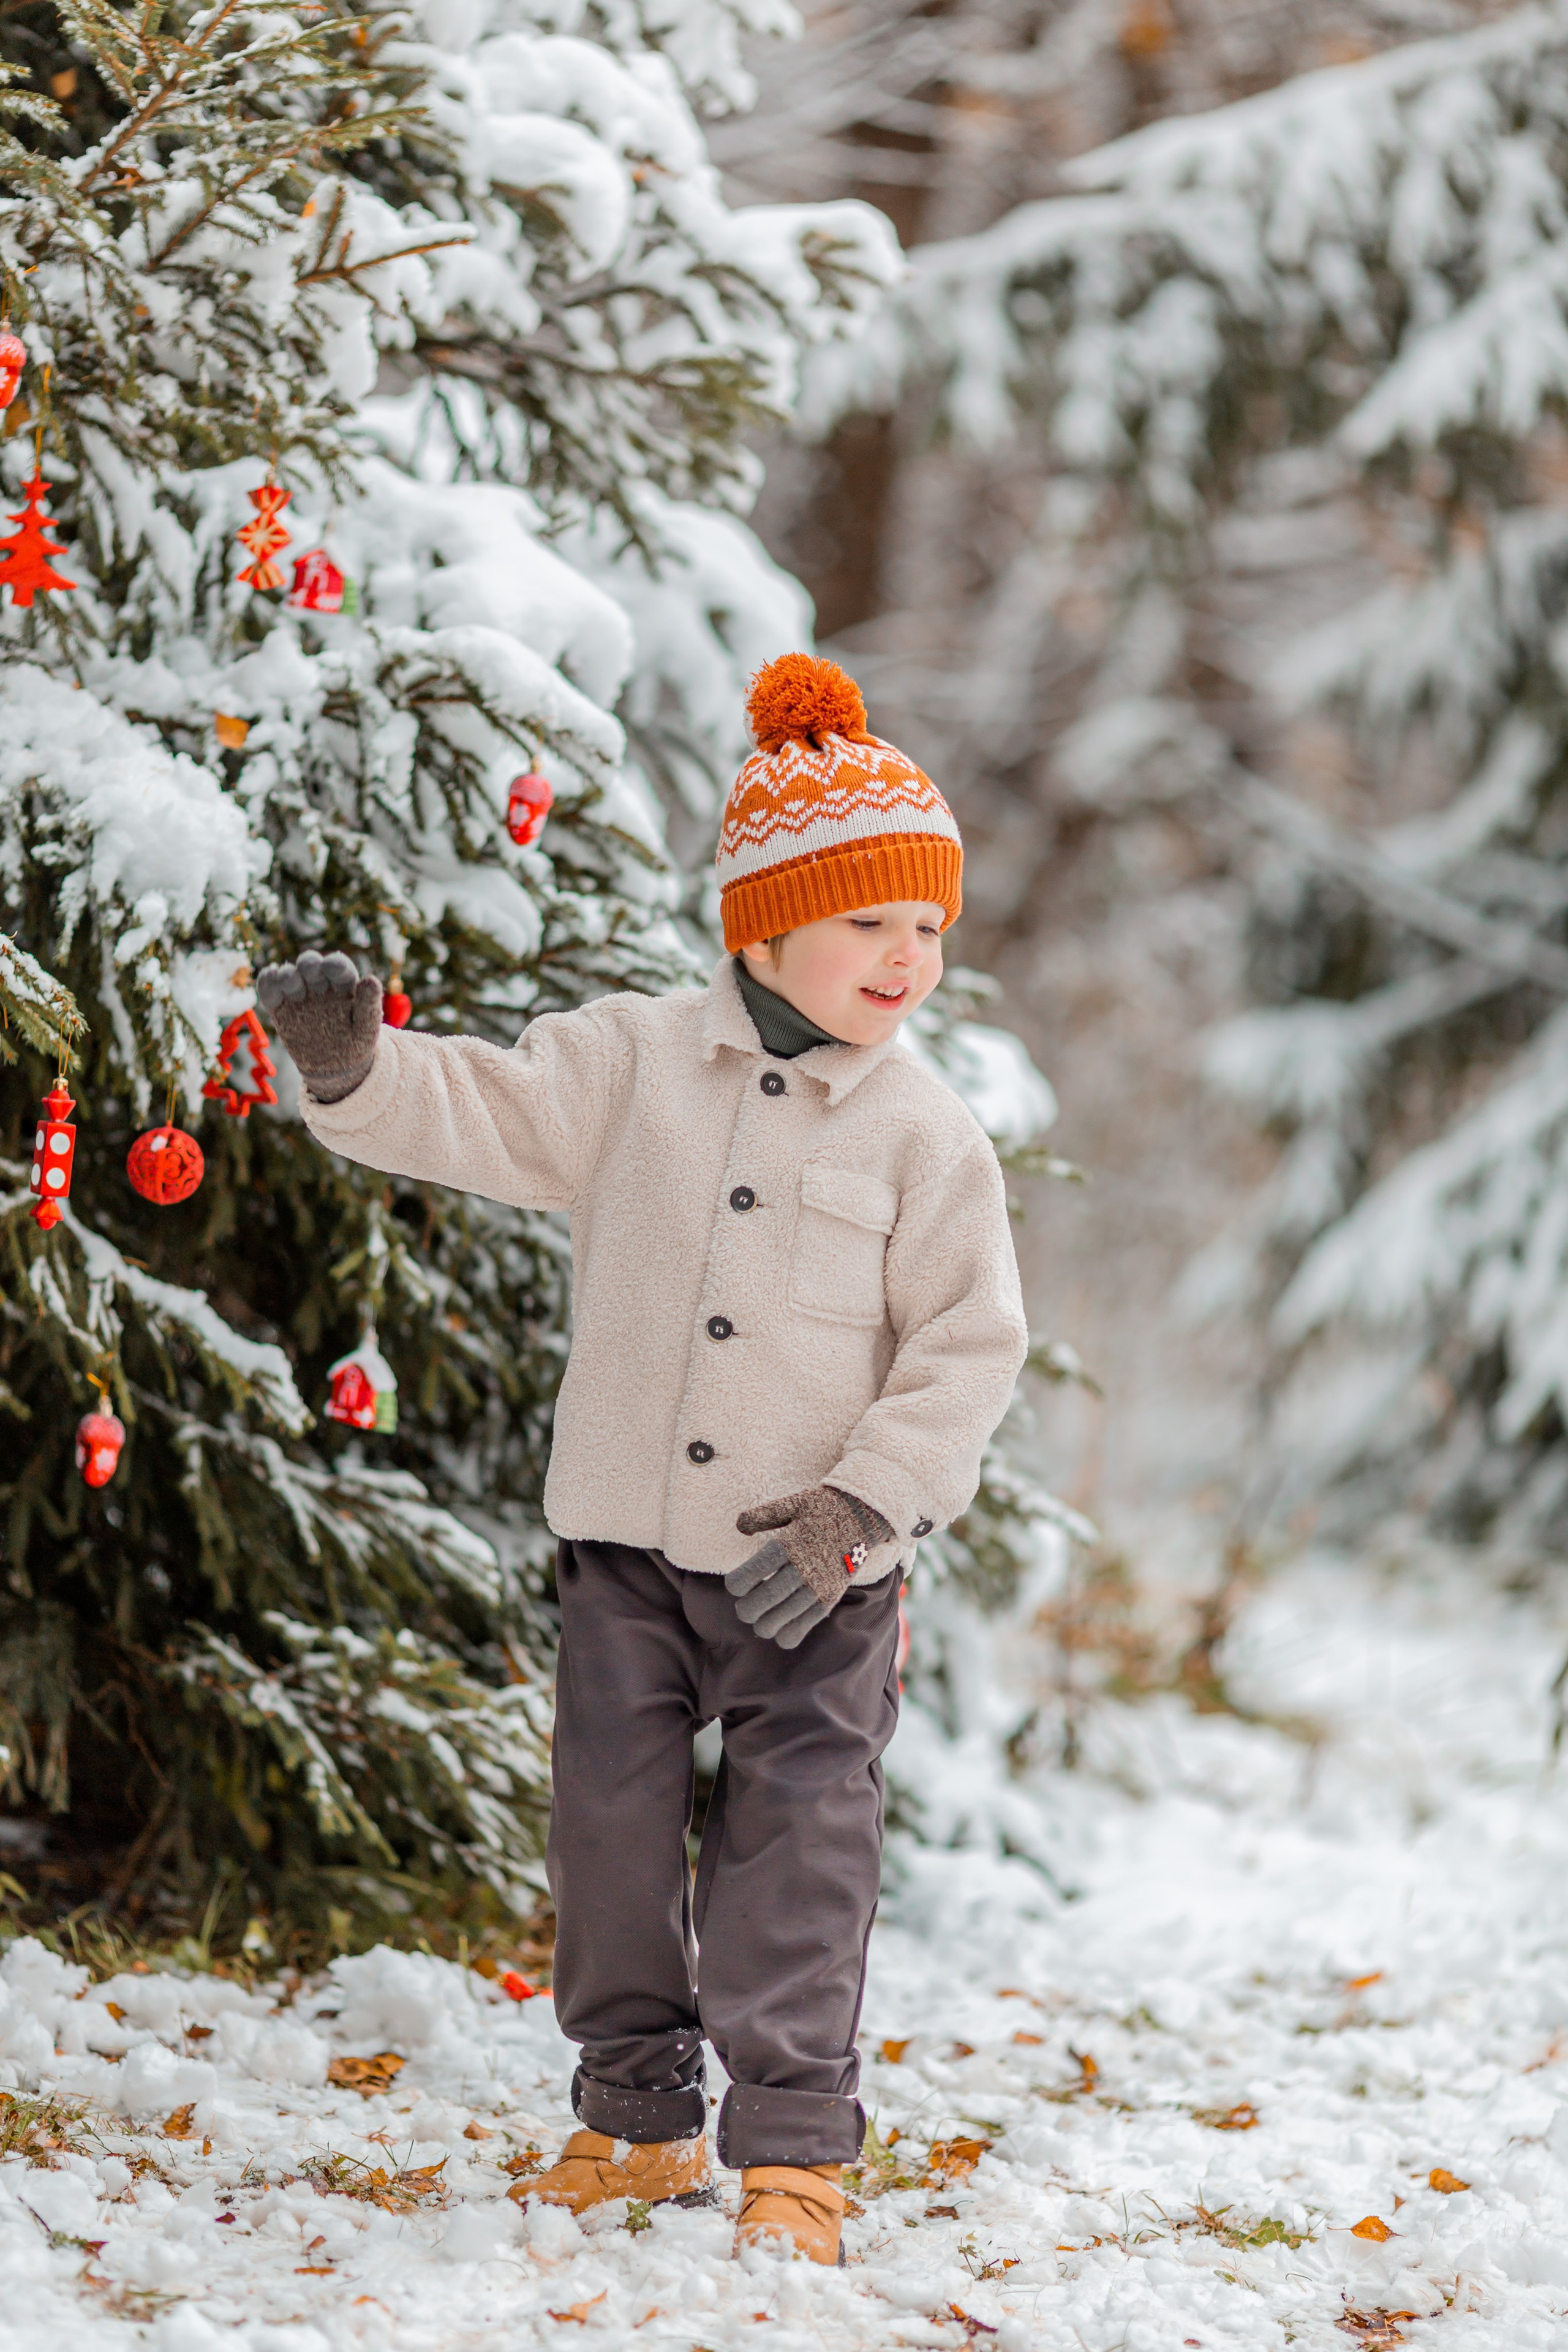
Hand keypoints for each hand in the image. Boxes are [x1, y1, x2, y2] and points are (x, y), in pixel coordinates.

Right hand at [257, 951, 382, 1102]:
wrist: (335, 1068)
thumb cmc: (355, 1044)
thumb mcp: (366, 1028)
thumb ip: (368, 1004)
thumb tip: (371, 980)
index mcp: (343, 985)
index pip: (338, 966)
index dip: (334, 964)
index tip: (330, 967)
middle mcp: (319, 984)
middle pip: (310, 964)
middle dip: (308, 965)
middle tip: (309, 974)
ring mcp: (298, 994)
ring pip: (288, 974)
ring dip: (287, 975)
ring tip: (292, 987)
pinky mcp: (280, 1007)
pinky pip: (269, 990)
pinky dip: (266, 982)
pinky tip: (270, 980)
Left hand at [726, 1485, 892, 1648]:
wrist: (863, 1515)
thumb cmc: (822, 1509)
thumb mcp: (792, 1503)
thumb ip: (762, 1515)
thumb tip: (739, 1527)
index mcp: (788, 1544)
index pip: (753, 1573)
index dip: (736, 1584)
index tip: (734, 1586)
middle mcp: (803, 1567)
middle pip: (765, 1598)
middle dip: (747, 1609)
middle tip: (743, 1609)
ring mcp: (819, 1584)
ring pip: (784, 1617)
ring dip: (765, 1625)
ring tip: (760, 1621)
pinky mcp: (831, 1596)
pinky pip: (807, 1623)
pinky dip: (790, 1634)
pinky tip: (780, 1634)